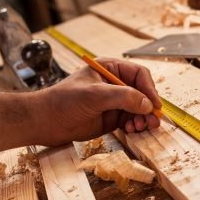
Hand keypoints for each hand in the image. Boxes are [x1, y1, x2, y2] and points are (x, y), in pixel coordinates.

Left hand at [38, 57, 161, 144]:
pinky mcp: (111, 118)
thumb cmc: (64, 101)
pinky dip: (135, 125)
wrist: (45, 122)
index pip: (138, 75)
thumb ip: (123, 97)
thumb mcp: (95, 95)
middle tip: (153, 120)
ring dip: (143, 118)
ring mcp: (114, 102)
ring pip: (138, 108)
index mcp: (110, 69)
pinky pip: (130, 120)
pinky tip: (132, 130)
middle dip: (148, 107)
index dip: (149, 89)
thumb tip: (147, 105)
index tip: (154, 104)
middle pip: (142, 93)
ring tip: (141, 127)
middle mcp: (114, 84)